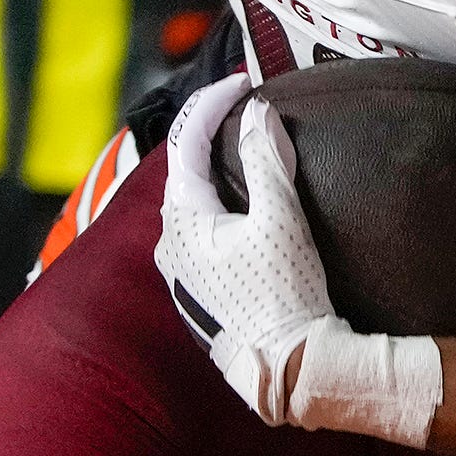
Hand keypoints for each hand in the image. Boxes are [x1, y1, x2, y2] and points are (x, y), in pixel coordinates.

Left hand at [152, 74, 439, 441]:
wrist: (286, 371)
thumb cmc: (285, 296)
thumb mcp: (282, 220)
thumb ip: (267, 160)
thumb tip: (257, 114)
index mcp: (183, 218)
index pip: (185, 140)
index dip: (214, 102)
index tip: (246, 84)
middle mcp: (169, 243)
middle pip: (184, 172)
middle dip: (211, 136)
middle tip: (247, 112)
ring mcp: (179, 273)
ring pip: (191, 206)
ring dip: (216, 175)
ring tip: (249, 156)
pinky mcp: (197, 294)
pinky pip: (200, 235)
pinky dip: (219, 210)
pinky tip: (245, 212)